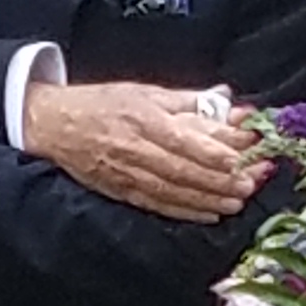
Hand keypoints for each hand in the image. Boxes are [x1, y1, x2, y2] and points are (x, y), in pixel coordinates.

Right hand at [24, 77, 269, 221]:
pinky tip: (209, 213)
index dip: (213, 152)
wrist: (56, 124)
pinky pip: (158, 204)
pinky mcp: (122, 190)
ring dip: (208, 198)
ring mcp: (128, 173)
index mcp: (144, 118)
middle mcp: (136, 148)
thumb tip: (224, 98)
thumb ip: (186, 99)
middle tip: (249, 184)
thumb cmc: (104, 103)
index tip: (240, 158)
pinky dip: (186, 211)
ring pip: (174, 190)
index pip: (184, 139)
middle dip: (220, 180)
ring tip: (238, 201)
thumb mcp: (145, 91)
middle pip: (184, 169)